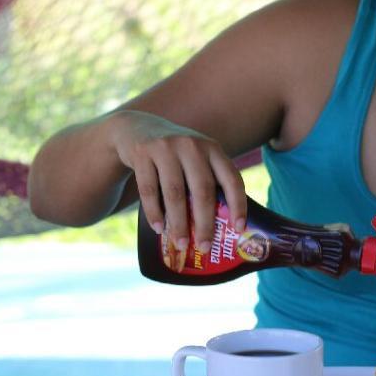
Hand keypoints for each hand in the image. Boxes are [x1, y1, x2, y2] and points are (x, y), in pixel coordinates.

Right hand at [110, 110, 245, 253]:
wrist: (137, 128)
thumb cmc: (175, 154)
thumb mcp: (197, 157)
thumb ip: (209, 180)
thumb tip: (223, 226)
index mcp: (212, 149)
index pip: (231, 178)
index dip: (238, 204)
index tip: (239, 228)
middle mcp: (192, 145)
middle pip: (202, 190)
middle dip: (205, 223)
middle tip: (206, 247)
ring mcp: (166, 147)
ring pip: (175, 193)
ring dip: (178, 223)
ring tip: (181, 244)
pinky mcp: (142, 153)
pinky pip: (149, 190)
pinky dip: (154, 213)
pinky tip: (159, 229)